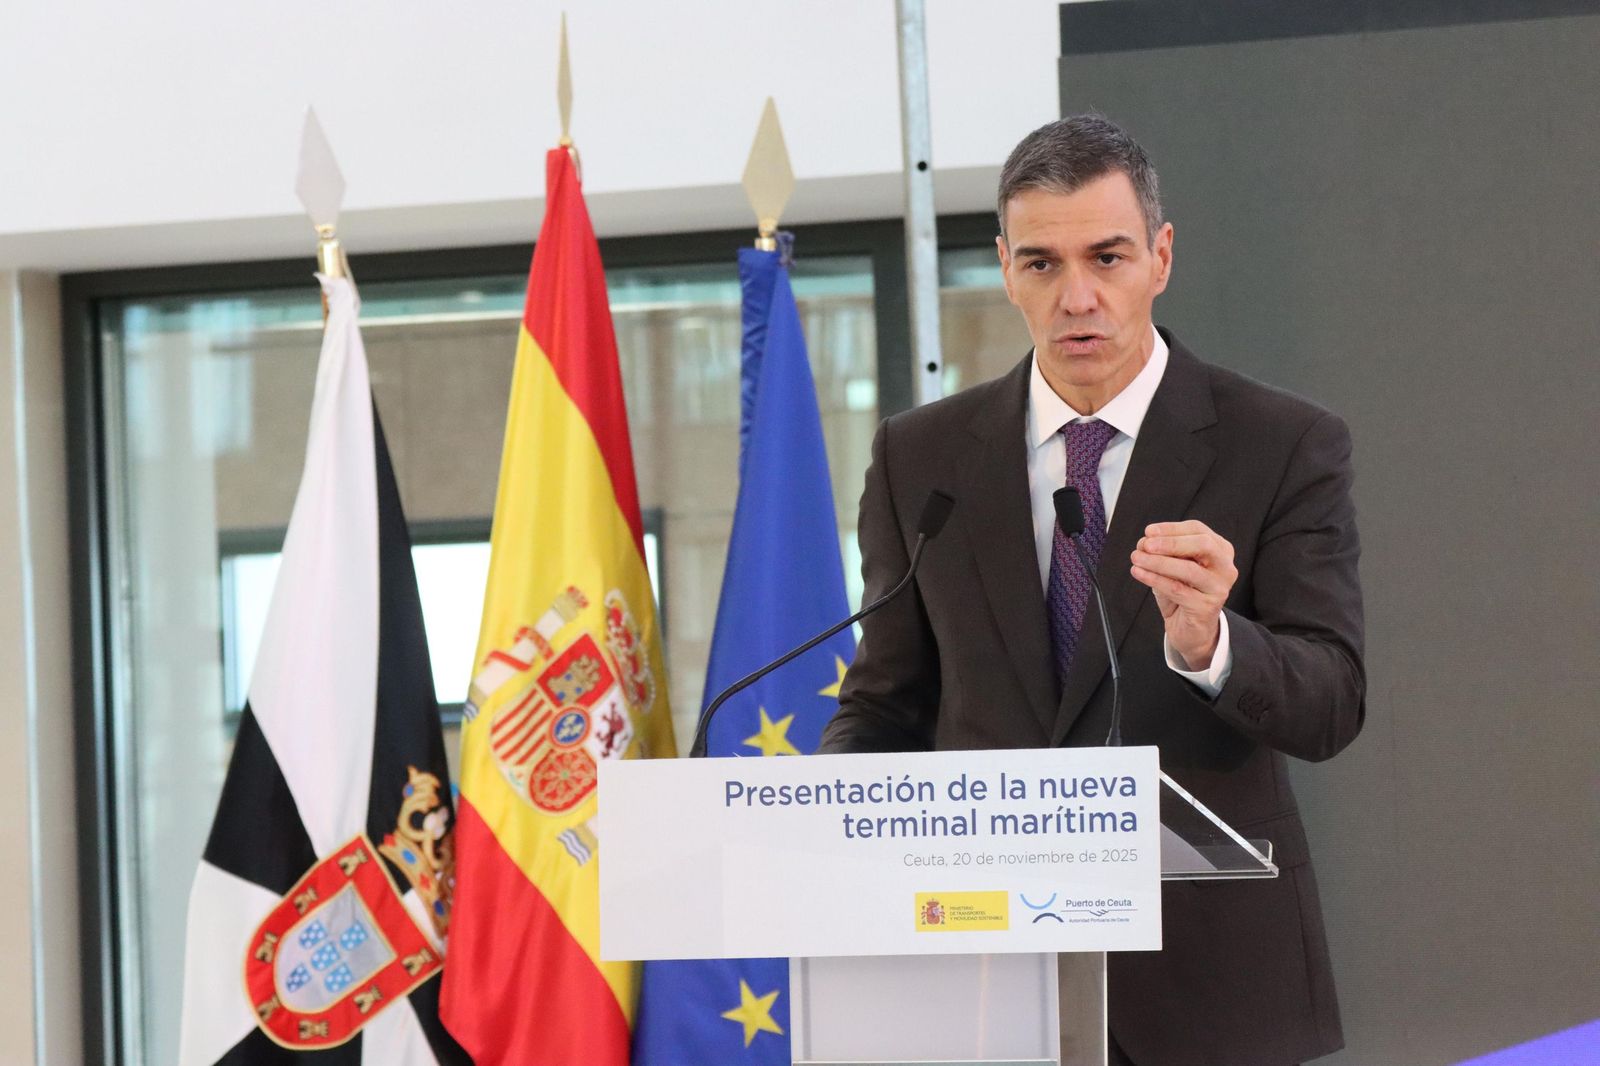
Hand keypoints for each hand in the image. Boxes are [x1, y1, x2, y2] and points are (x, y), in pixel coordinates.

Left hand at [1129, 520, 1237, 669]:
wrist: (1192, 629)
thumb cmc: (1183, 593)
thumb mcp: (1173, 567)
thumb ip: (1163, 552)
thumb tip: (1144, 542)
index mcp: (1220, 550)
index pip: (1197, 530)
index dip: (1171, 528)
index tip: (1148, 531)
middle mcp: (1225, 567)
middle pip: (1203, 545)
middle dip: (1171, 543)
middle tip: (1146, 544)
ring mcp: (1218, 588)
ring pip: (1189, 569)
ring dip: (1158, 562)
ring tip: (1137, 559)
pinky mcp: (1207, 607)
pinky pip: (1177, 590)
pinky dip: (1155, 579)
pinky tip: (1140, 573)